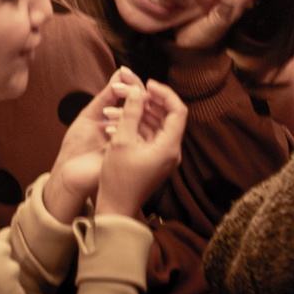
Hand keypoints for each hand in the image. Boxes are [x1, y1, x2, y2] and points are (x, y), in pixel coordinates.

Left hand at [42, 66, 143, 222]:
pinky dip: (127, 123)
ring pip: (142, 119)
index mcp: (122, 120)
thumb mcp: (90, 116)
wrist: (68, 174)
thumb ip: (106, 96)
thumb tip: (121, 73)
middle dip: (134, 91)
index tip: (125, 71)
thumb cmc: (76, 147)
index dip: (130, 84)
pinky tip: (116, 116)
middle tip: (127, 80)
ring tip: (120, 95)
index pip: (133, 98)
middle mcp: (130, 129)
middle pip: (141, 106)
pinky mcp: (131, 154)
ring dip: (132, 106)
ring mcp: (133, 142)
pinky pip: (135, 135)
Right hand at [96, 80, 186, 215]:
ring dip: (142, 113)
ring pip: (158, 125)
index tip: (148, 84)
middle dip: (151, 101)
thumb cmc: (118, 179)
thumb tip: (137, 92)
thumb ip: (131, 113)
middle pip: (169, 116)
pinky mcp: (155, 160)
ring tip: (122, 104)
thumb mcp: (121, 141)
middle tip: (133, 92)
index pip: (178, 110)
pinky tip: (121, 120)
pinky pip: (151, 136)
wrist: (116, 209)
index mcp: (169, 147)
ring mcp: (164, 157)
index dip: (164, 93)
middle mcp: (172, 151)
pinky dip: (139, 125)